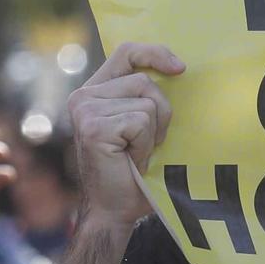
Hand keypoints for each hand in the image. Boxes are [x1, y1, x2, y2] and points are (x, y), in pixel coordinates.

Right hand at [66, 43, 185, 228]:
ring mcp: (85, 110)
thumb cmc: (131, 172)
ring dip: (152, 133)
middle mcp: (84, 97)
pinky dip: (145, 145)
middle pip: (144, 81)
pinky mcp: (94, 127)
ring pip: (147, 102)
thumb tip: (180, 67)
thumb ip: (145, 97)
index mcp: (94, 91)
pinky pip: (141, 122)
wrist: (113, 211)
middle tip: (145, 144)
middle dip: (159, 114)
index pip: (126, 52)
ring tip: (136, 153)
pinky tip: (131, 160)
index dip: (155, 53)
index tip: (180, 69)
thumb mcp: (140, 126)